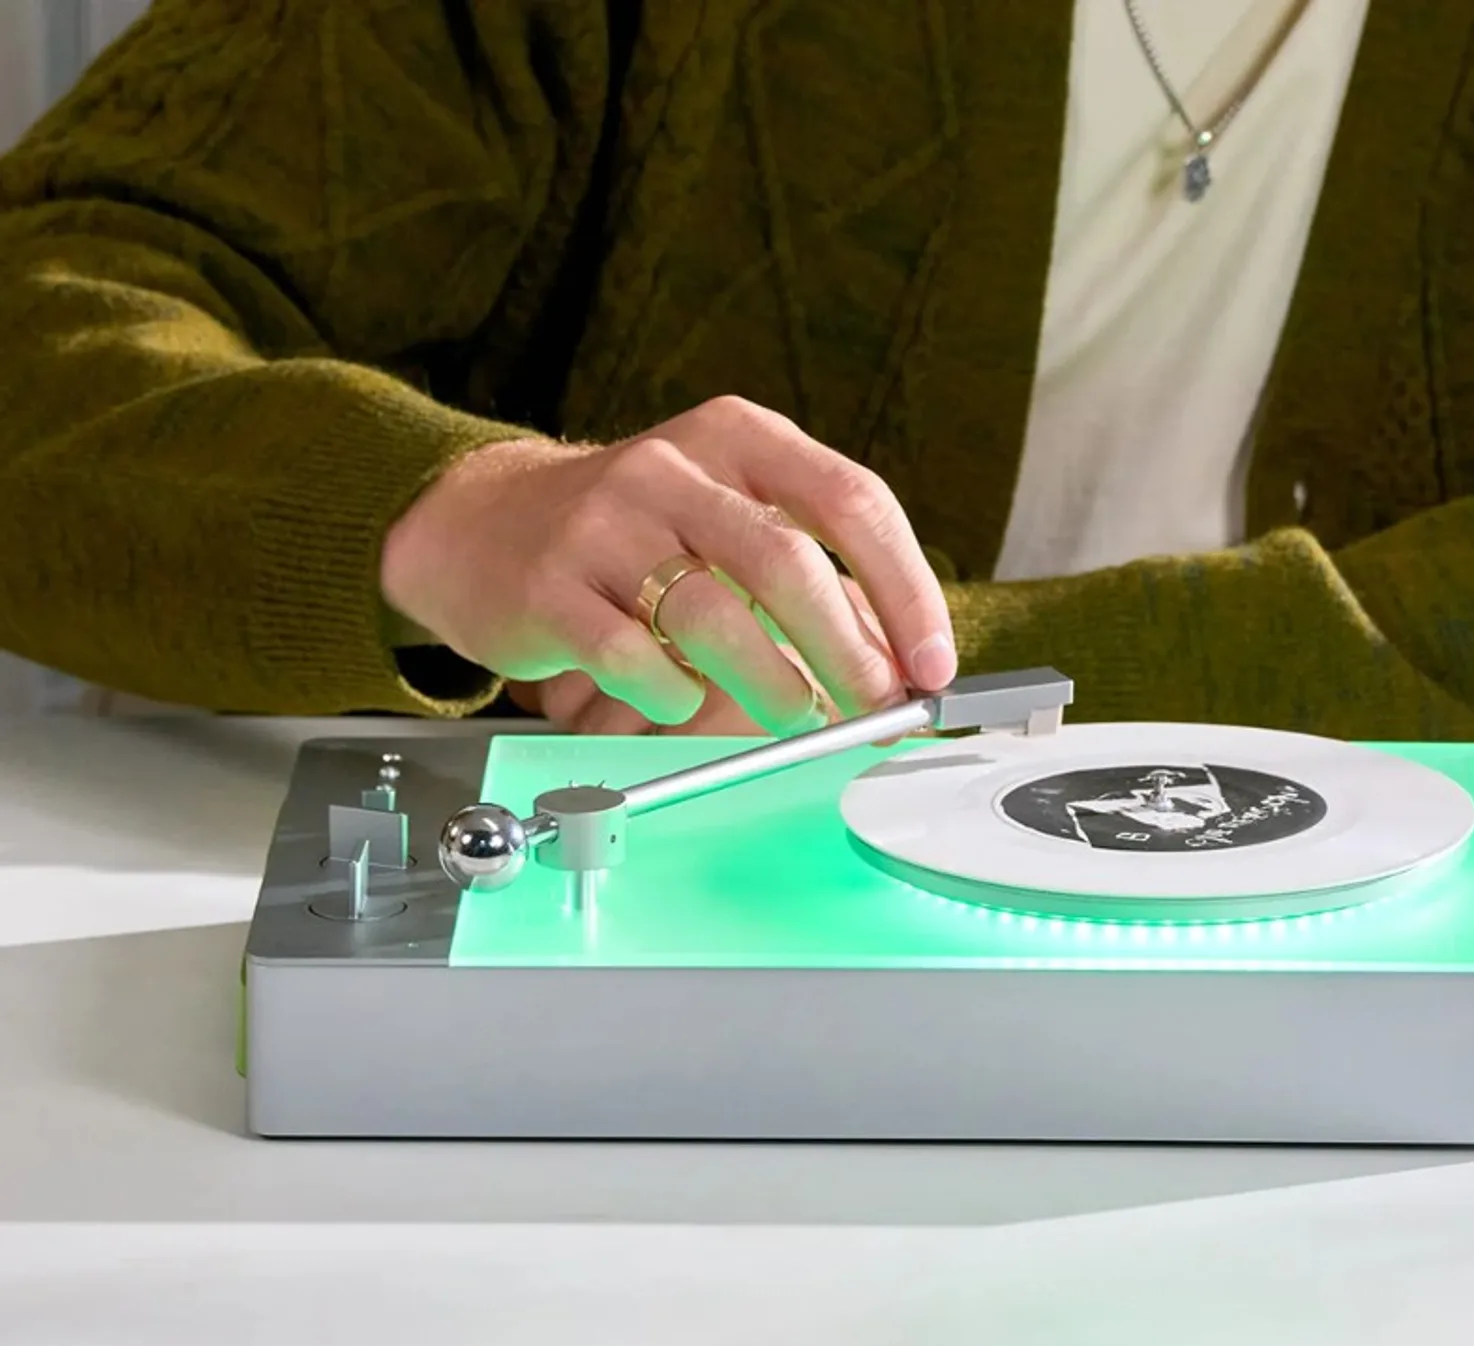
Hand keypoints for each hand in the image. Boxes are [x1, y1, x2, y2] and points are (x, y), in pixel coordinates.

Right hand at [379, 398, 955, 734]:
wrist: (481, 523)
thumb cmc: (635, 531)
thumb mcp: (731, 522)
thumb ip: (816, 584)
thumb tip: (901, 666)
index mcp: (738, 438)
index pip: (850, 501)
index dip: (905, 589)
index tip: (932, 661)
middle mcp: (673, 468)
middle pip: (788, 562)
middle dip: (849, 650)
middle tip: (877, 707)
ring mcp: (605, 524)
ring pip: (713, 614)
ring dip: (774, 685)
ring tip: (799, 717)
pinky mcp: (550, 587)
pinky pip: (632, 658)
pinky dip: (673, 696)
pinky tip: (680, 701)